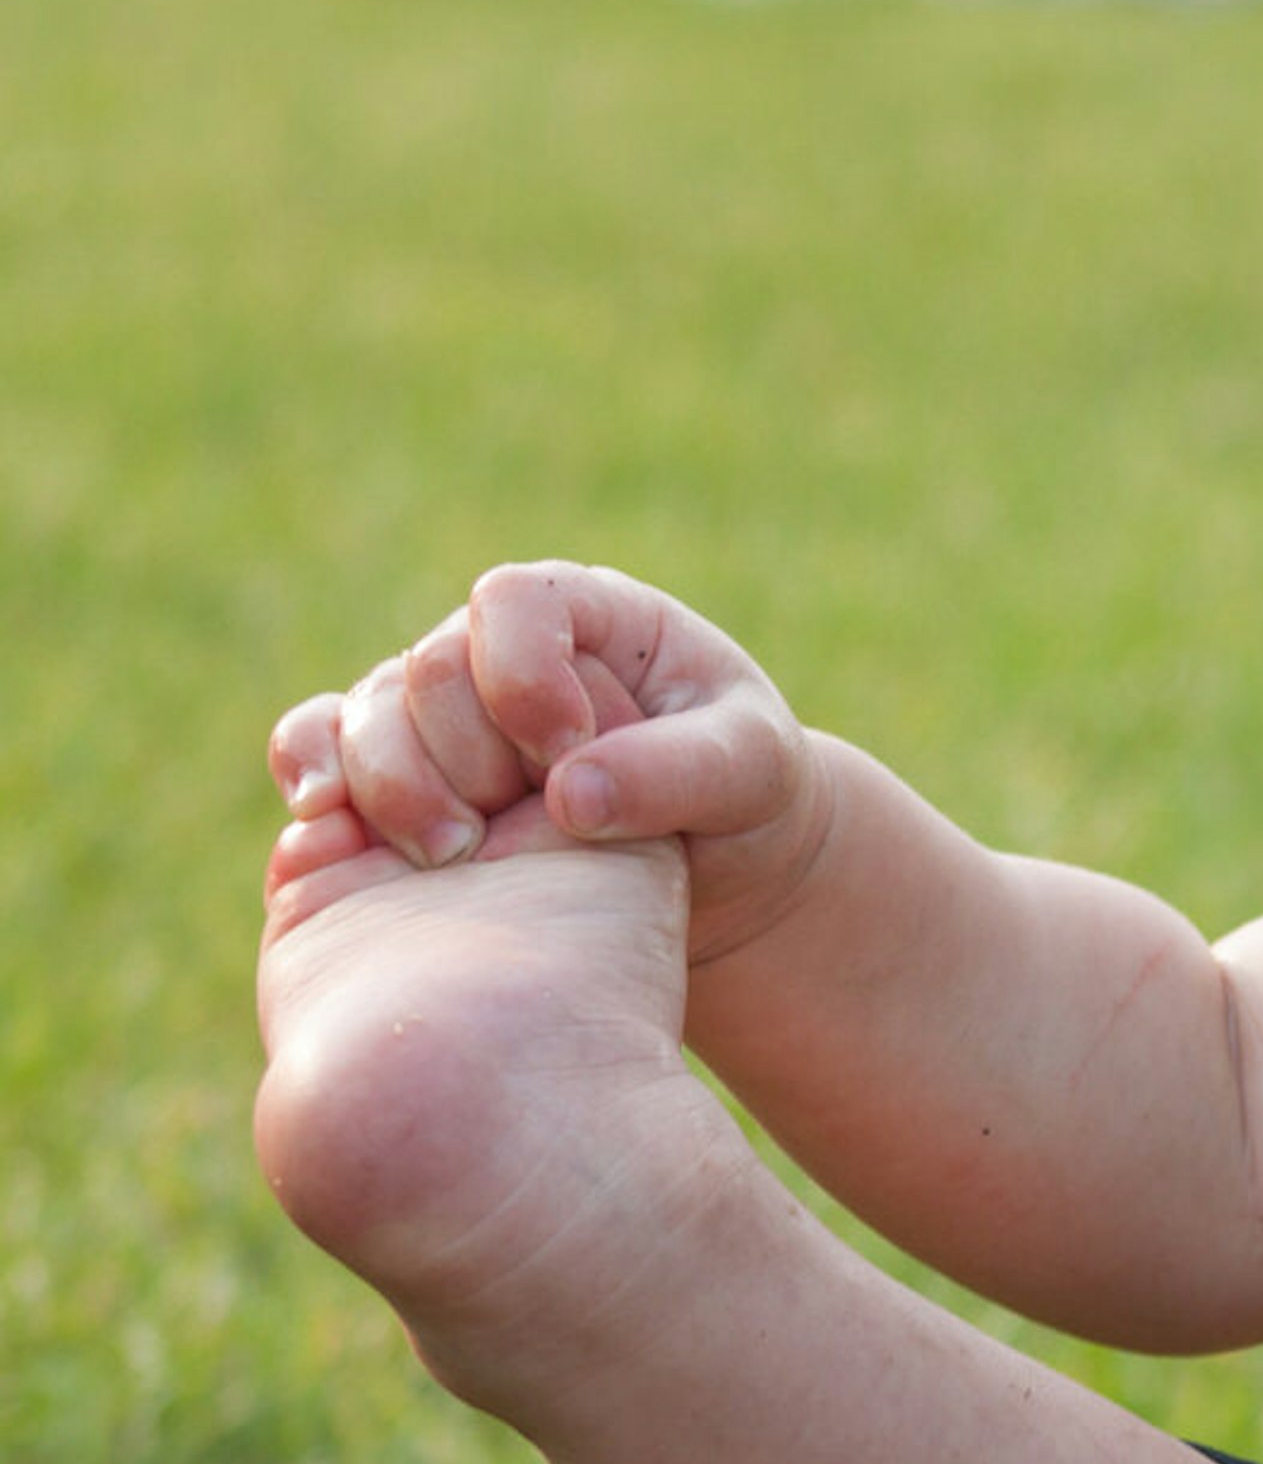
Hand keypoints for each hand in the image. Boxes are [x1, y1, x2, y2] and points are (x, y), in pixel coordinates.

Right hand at [268, 563, 830, 963]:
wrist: (712, 859)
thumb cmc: (742, 790)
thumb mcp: (748, 769)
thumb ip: (676, 772)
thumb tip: (568, 796)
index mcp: (582, 615)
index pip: (511, 603)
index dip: (523, 674)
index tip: (565, 754)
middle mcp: (495, 651)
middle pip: (427, 670)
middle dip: (461, 753)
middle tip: (510, 833)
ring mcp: (438, 710)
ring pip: (364, 715)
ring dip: (389, 785)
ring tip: (448, 855)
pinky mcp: (400, 768)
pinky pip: (318, 749)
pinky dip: (314, 781)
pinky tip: (325, 824)